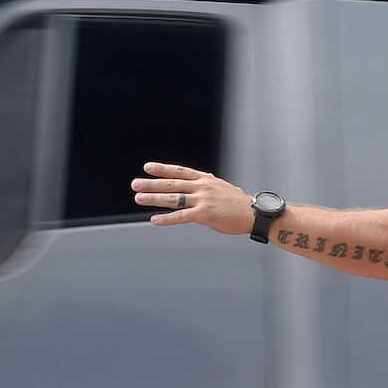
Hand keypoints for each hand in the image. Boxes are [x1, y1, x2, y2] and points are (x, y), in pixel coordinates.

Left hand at [132, 162, 253, 234]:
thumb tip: (203, 189)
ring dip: (153, 198)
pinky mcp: (204, 214)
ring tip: (138, 198)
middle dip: (151, 183)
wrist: (253, 213)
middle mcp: (201, 187)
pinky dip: (166, 218)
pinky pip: (181, 216)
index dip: (163, 169)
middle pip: (172, 183)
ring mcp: (202, 200)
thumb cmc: (239, 204)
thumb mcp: (222, 189)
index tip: (148, 167)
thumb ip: (208, 188)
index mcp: (205, 179)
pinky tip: (154, 219)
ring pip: (173, 198)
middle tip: (135, 183)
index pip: (179, 171)